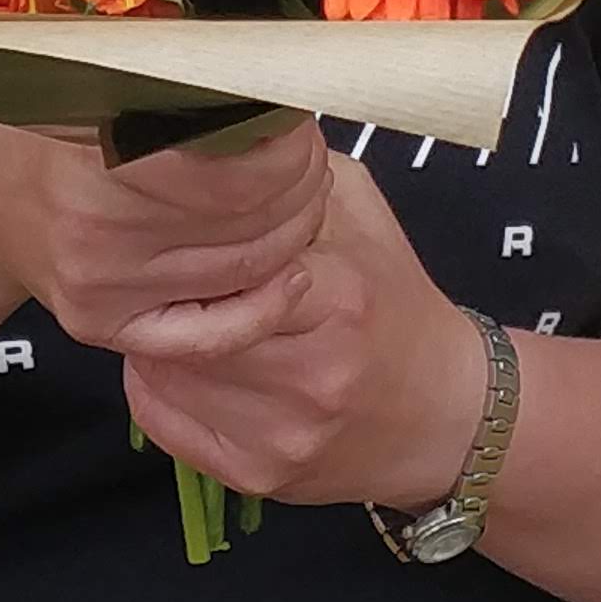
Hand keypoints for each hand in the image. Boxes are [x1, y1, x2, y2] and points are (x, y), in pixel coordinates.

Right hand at [0, 104, 338, 352]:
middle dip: (301, 183)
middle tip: (307, 154)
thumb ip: (185, 72)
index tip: (297, 118)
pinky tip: (293, 277)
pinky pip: (208, 333)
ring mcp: (102, 287)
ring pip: (244, 269)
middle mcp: (98, 230)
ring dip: (295, 231)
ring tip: (299, 195)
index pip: (239, 170)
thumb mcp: (105, 71)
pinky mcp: (103, 327)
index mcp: (101, 153)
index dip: (290, 146)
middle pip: (250, 221)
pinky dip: (263, 307)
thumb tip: (278, 64)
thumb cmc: (55, 116)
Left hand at [111, 156, 488, 514]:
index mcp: (337, 294)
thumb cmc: (394, 302)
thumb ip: (293, 175)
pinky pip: (163, 423)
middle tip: (159, 267)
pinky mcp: (259, 474)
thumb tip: (217, 127)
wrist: (445, 415)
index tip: (175, 223)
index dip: (190, 239)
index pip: (224, 257)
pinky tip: (177, 362)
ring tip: (175, 313)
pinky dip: (155, 386)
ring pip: (164, 370)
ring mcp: (282, 432)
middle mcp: (310, 371)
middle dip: (165, 289)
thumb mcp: (361, 214)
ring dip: (155, 336)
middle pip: (185, 318)